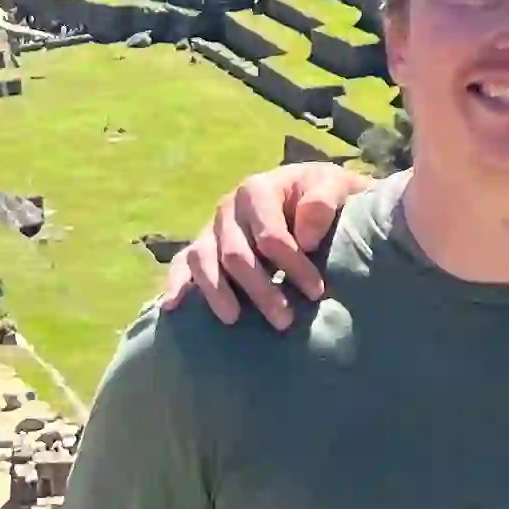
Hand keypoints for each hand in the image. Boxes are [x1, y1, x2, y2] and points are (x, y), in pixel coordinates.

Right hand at [158, 162, 364, 326]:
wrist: (311, 194)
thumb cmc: (323, 195)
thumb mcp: (335, 187)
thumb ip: (323, 201)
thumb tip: (304, 236)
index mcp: (257, 189)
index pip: (269, 235)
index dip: (292, 265)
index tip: (315, 291)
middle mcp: (228, 208)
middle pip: (235, 255)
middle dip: (260, 290)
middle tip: (285, 321)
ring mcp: (212, 228)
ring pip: (203, 262)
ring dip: (218, 294)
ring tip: (235, 320)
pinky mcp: (202, 247)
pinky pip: (182, 264)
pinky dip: (176, 284)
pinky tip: (172, 306)